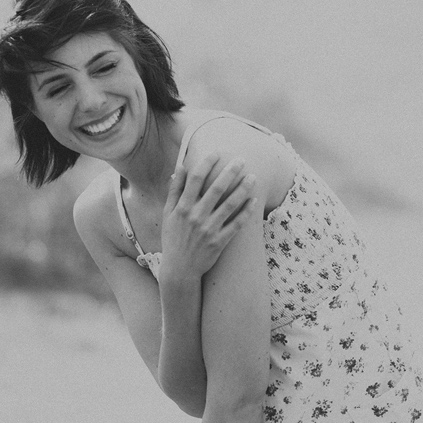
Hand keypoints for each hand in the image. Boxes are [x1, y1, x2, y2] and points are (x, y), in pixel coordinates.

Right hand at [160, 154, 257, 280]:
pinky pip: (236, 225)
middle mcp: (196, 217)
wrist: (179, 270)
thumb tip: (181, 167)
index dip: (207, 163)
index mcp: (182, 207)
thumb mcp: (168, 214)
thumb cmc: (173, 238)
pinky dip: (246, 212)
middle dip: (230, 171)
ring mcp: (208, 230)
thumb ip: (174, 190)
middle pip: (216, 188)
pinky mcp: (219, 242)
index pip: (196, 179)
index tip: (217, 152)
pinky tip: (254, 201)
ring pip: (230, 205)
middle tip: (241, 159)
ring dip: (243, 189)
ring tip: (253, 177)